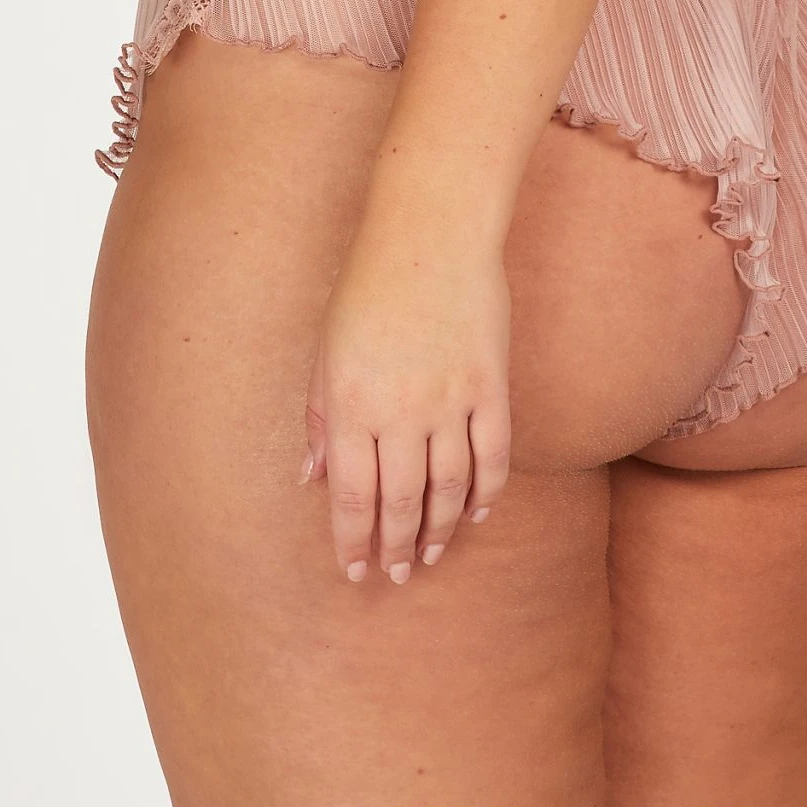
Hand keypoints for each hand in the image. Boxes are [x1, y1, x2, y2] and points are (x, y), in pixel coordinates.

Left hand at [301, 226, 512, 584]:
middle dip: (397, 546)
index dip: (353, 542)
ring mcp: (452, 400)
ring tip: (435, 553)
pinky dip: (489, 490)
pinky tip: (480, 512)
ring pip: (451, 487)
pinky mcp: (492, 385)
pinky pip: (494, 453)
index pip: (352, 497)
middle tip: (399, 574)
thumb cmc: (367, 287)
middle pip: (402, 501)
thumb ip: (321, 419)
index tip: (356, 572)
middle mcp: (401, 412)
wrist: (430, 233)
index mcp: (352, 405)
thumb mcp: (326, 351)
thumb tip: (313, 479)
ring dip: (442, 528)